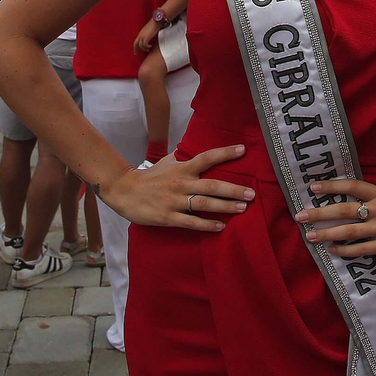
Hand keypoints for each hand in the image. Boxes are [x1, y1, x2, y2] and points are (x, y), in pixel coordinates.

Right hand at [98, 145, 252, 231]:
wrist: (124, 191)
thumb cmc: (149, 177)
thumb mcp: (167, 162)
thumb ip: (184, 157)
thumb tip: (198, 149)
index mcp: (182, 168)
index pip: (206, 157)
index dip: (225, 153)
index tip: (243, 150)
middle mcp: (181, 183)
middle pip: (212, 185)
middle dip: (233, 190)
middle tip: (252, 193)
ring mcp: (175, 201)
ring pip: (204, 204)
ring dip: (225, 207)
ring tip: (243, 208)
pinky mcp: (168, 217)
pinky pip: (191, 222)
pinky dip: (207, 225)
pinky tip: (221, 226)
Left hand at [134, 19, 161, 52]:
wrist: (155, 22)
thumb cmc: (153, 25)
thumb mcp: (148, 31)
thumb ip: (147, 35)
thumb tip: (148, 38)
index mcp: (140, 34)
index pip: (135, 41)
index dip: (135, 46)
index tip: (136, 50)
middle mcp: (140, 35)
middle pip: (135, 44)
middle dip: (135, 49)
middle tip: (136, 53)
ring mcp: (142, 37)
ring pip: (140, 46)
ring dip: (144, 49)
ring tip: (148, 49)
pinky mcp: (146, 38)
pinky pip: (145, 45)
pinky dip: (147, 46)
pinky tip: (150, 46)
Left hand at [295, 179, 375, 258]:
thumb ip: (368, 191)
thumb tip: (343, 185)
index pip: (352, 186)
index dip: (332, 186)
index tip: (312, 186)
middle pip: (345, 210)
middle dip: (320, 213)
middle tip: (300, 216)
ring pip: (350, 231)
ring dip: (327, 234)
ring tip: (310, 235)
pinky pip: (361, 249)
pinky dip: (344, 250)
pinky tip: (331, 249)